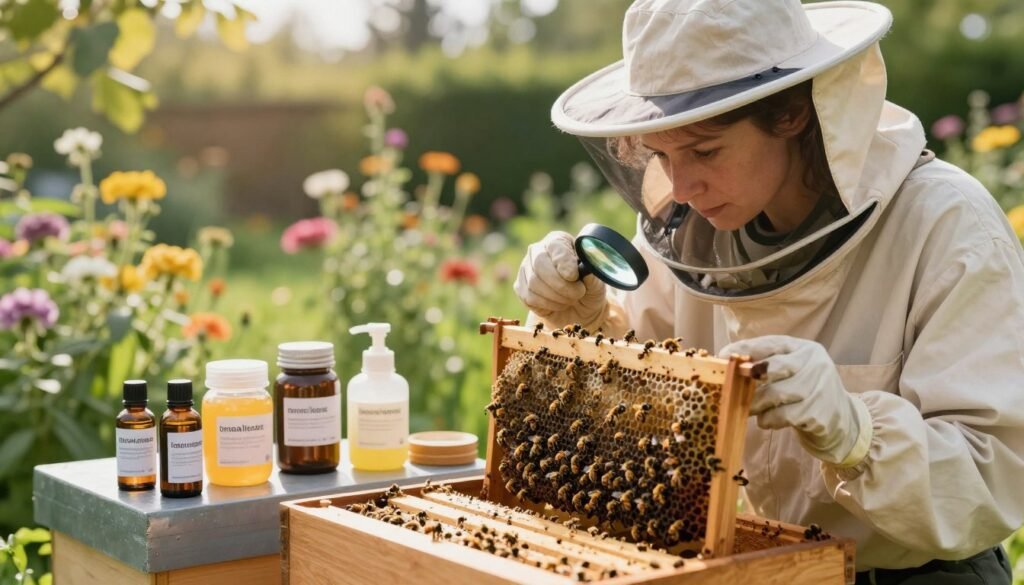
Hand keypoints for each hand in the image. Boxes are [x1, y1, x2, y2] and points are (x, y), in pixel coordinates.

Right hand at [514, 231, 608, 330]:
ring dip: (557, 297)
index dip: (564, 262)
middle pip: (540, 264)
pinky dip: (549, 304)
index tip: (574, 276)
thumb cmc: (588, 288)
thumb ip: (592, 275)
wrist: (578, 308)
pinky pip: (530, 297)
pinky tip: (559, 304)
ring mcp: (526, 269)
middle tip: (578, 293)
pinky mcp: (521, 287)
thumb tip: (586, 271)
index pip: (555, 246)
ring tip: (571, 299)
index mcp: (558, 241)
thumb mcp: (596, 281)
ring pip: (534, 283)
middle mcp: (538, 251)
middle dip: (561, 284)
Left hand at [719, 335, 871, 466]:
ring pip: (775, 394)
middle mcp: (815, 364)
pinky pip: (783, 416)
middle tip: (732, 388)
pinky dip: (769, 419)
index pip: (771, 343)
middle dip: (748, 379)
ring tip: (750, 409)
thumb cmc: (805, 392)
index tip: (723, 356)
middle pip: (773, 368)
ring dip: (756, 404)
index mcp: (804, 349)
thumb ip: (766, 364)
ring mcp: (820, 388)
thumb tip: (727, 363)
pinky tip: (767, 420)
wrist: (841, 420)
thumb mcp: (792, 371)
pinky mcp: (820, 413)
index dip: (745, 349)